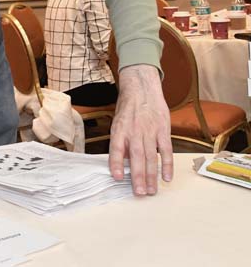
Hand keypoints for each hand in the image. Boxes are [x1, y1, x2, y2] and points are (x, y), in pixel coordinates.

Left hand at [109, 64, 172, 194]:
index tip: (117, 178)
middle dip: (137, 177)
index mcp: (120, 130)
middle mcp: (134, 131)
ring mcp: (149, 131)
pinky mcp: (162, 131)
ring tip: (151, 191)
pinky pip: (165, 150)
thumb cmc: (128, 109)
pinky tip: (166, 178)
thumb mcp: (118, 123)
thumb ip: (120, 142)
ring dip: (151, 176)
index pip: (116, 148)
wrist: (142, 90)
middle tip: (139, 193)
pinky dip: (166, 165)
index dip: (116, 163)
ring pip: (151, 157)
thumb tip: (120, 164)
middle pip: (136, 157)